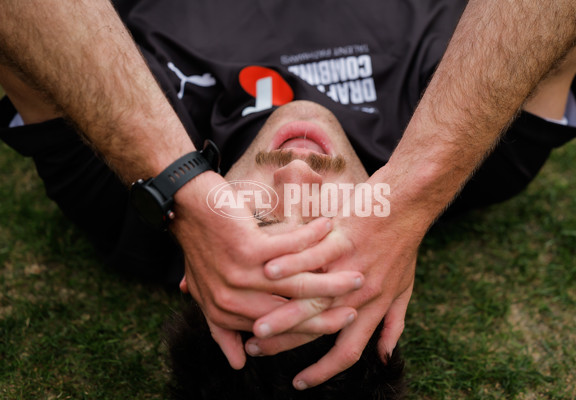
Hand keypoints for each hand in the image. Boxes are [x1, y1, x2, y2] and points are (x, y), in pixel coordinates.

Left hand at [172, 172, 364, 368]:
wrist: (186, 207)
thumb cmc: (201, 247)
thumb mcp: (206, 292)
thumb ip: (223, 328)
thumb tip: (238, 362)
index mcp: (226, 313)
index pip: (278, 328)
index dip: (311, 327)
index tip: (338, 323)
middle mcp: (232, 300)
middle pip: (293, 312)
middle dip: (329, 311)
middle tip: (356, 305)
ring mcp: (240, 276)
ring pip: (298, 284)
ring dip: (331, 278)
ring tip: (355, 275)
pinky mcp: (247, 250)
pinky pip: (291, 248)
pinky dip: (312, 237)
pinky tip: (328, 228)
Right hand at [245, 173, 424, 388]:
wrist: (407, 206)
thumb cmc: (403, 247)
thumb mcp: (404, 290)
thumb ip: (393, 324)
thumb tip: (385, 356)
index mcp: (374, 308)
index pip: (348, 351)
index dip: (323, 372)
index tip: (300, 383)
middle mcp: (360, 293)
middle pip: (319, 327)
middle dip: (285, 344)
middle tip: (256, 351)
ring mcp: (349, 267)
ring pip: (311, 296)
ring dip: (280, 312)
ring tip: (253, 324)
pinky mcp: (341, 240)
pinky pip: (311, 257)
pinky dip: (289, 265)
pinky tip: (266, 273)